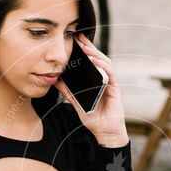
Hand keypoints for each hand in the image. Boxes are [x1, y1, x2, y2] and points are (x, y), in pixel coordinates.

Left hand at [55, 32, 128, 146]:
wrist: (105, 132)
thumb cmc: (93, 118)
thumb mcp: (76, 103)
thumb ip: (68, 92)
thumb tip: (56, 81)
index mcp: (95, 81)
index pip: (91, 62)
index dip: (85, 50)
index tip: (75, 40)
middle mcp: (104, 79)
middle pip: (98, 59)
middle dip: (90, 47)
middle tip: (80, 38)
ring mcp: (110, 83)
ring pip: (105, 63)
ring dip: (96, 54)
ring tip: (86, 48)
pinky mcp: (115, 89)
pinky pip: (110, 74)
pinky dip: (103, 66)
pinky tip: (95, 61)